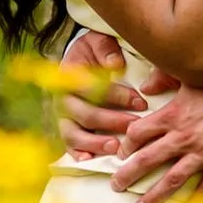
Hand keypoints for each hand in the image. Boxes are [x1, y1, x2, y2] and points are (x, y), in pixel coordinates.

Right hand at [55, 29, 180, 157]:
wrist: (80, 59)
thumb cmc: (95, 52)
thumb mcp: (100, 42)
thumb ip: (106, 49)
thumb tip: (115, 64)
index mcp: (69, 75)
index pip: (92, 88)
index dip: (116, 96)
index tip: (140, 101)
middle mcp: (62, 98)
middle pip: (85, 114)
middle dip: (112, 121)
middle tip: (135, 126)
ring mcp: (63, 117)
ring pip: (74, 134)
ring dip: (95, 142)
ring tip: (116, 147)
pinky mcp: (67, 129)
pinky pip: (69, 145)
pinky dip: (78, 154)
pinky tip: (91, 161)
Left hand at [110, 81, 202, 202]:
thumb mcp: (191, 76)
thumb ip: (163, 78)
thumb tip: (145, 87)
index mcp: (172, 116)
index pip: (138, 133)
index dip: (127, 144)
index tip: (122, 153)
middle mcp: (182, 137)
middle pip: (147, 160)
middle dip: (128, 175)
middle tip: (117, 185)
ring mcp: (202, 154)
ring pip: (171, 180)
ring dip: (153, 196)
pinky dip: (193, 202)